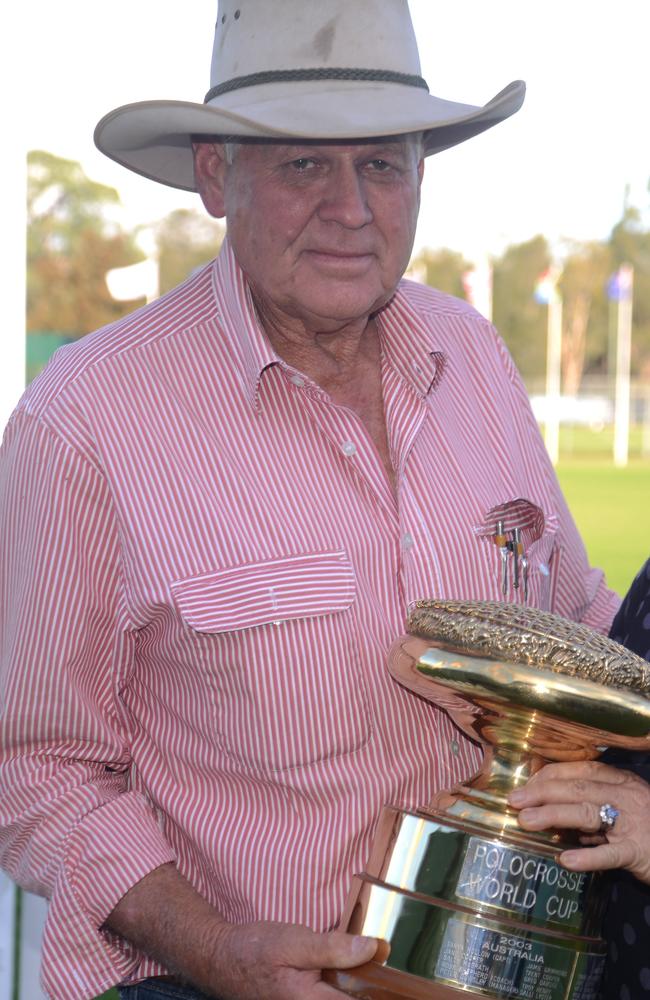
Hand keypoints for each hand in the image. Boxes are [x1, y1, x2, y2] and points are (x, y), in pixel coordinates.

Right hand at [204, 920, 378, 999]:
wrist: (222, 960)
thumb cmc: (255, 950)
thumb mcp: (293, 941)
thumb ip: (333, 947)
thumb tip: (373, 948)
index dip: (381, 990)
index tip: (398, 977)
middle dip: (369, 987)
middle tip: (385, 965)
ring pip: (342, 998)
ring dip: (356, 987)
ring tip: (371, 966)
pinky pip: (331, 998)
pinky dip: (342, 988)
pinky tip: (349, 972)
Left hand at [508, 760, 649, 884]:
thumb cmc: (647, 828)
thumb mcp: (619, 808)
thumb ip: (589, 806)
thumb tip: (549, 811)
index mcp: (620, 780)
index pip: (578, 770)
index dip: (548, 776)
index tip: (524, 786)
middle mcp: (626, 795)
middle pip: (576, 788)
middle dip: (541, 793)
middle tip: (514, 802)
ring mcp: (633, 823)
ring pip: (587, 813)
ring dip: (553, 816)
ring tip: (526, 822)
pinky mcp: (638, 852)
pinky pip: (610, 854)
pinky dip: (587, 856)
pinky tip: (565, 860)